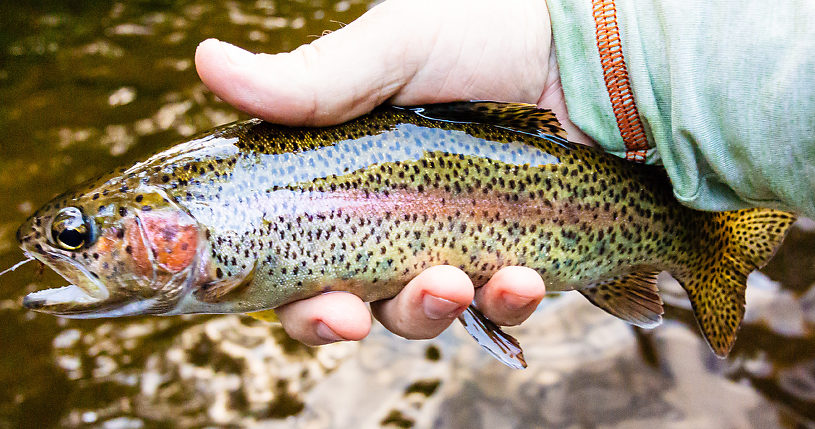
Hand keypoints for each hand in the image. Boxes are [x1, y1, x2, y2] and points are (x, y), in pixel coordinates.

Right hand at [195, 0, 587, 344]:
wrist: (593, 52)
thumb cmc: (491, 35)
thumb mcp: (398, 48)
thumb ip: (313, 79)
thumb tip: (205, 64)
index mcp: (348, 173)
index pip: (296, 251)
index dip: (290, 292)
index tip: (307, 302)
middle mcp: (392, 216)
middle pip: (345, 301)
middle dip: (341, 320)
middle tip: (352, 316)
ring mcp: (453, 241)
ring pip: (419, 314)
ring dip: (428, 312)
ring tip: (457, 282)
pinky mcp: (513, 257)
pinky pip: (499, 307)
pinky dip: (506, 303)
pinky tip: (521, 278)